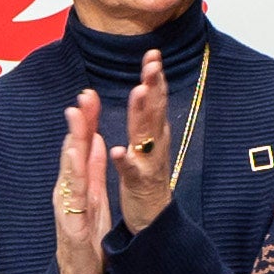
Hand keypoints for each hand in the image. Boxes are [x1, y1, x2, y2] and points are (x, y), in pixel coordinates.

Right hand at [51, 94, 109, 273]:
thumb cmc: (87, 239)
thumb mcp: (95, 196)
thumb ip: (94, 168)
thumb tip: (96, 138)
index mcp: (76, 183)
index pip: (81, 146)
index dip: (85, 121)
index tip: (90, 95)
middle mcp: (67, 190)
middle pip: (73, 151)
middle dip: (78, 124)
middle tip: (83, 96)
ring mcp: (66, 206)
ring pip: (69, 169)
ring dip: (73, 142)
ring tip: (77, 118)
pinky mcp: (70, 224)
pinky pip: (73, 197)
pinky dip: (73, 175)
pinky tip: (75, 158)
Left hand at [108, 51, 178, 231]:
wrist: (154, 220)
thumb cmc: (147, 179)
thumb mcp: (147, 143)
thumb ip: (147, 116)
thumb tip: (148, 86)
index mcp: (153, 134)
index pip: (155, 100)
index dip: (155, 78)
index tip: (153, 53)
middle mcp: (155, 145)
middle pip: (155, 111)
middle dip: (154, 86)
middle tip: (152, 63)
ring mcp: (149, 164)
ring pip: (146, 135)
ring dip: (142, 114)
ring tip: (139, 92)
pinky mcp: (139, 185)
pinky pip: (132, 171)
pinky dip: (125, 160)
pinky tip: (118, 150)